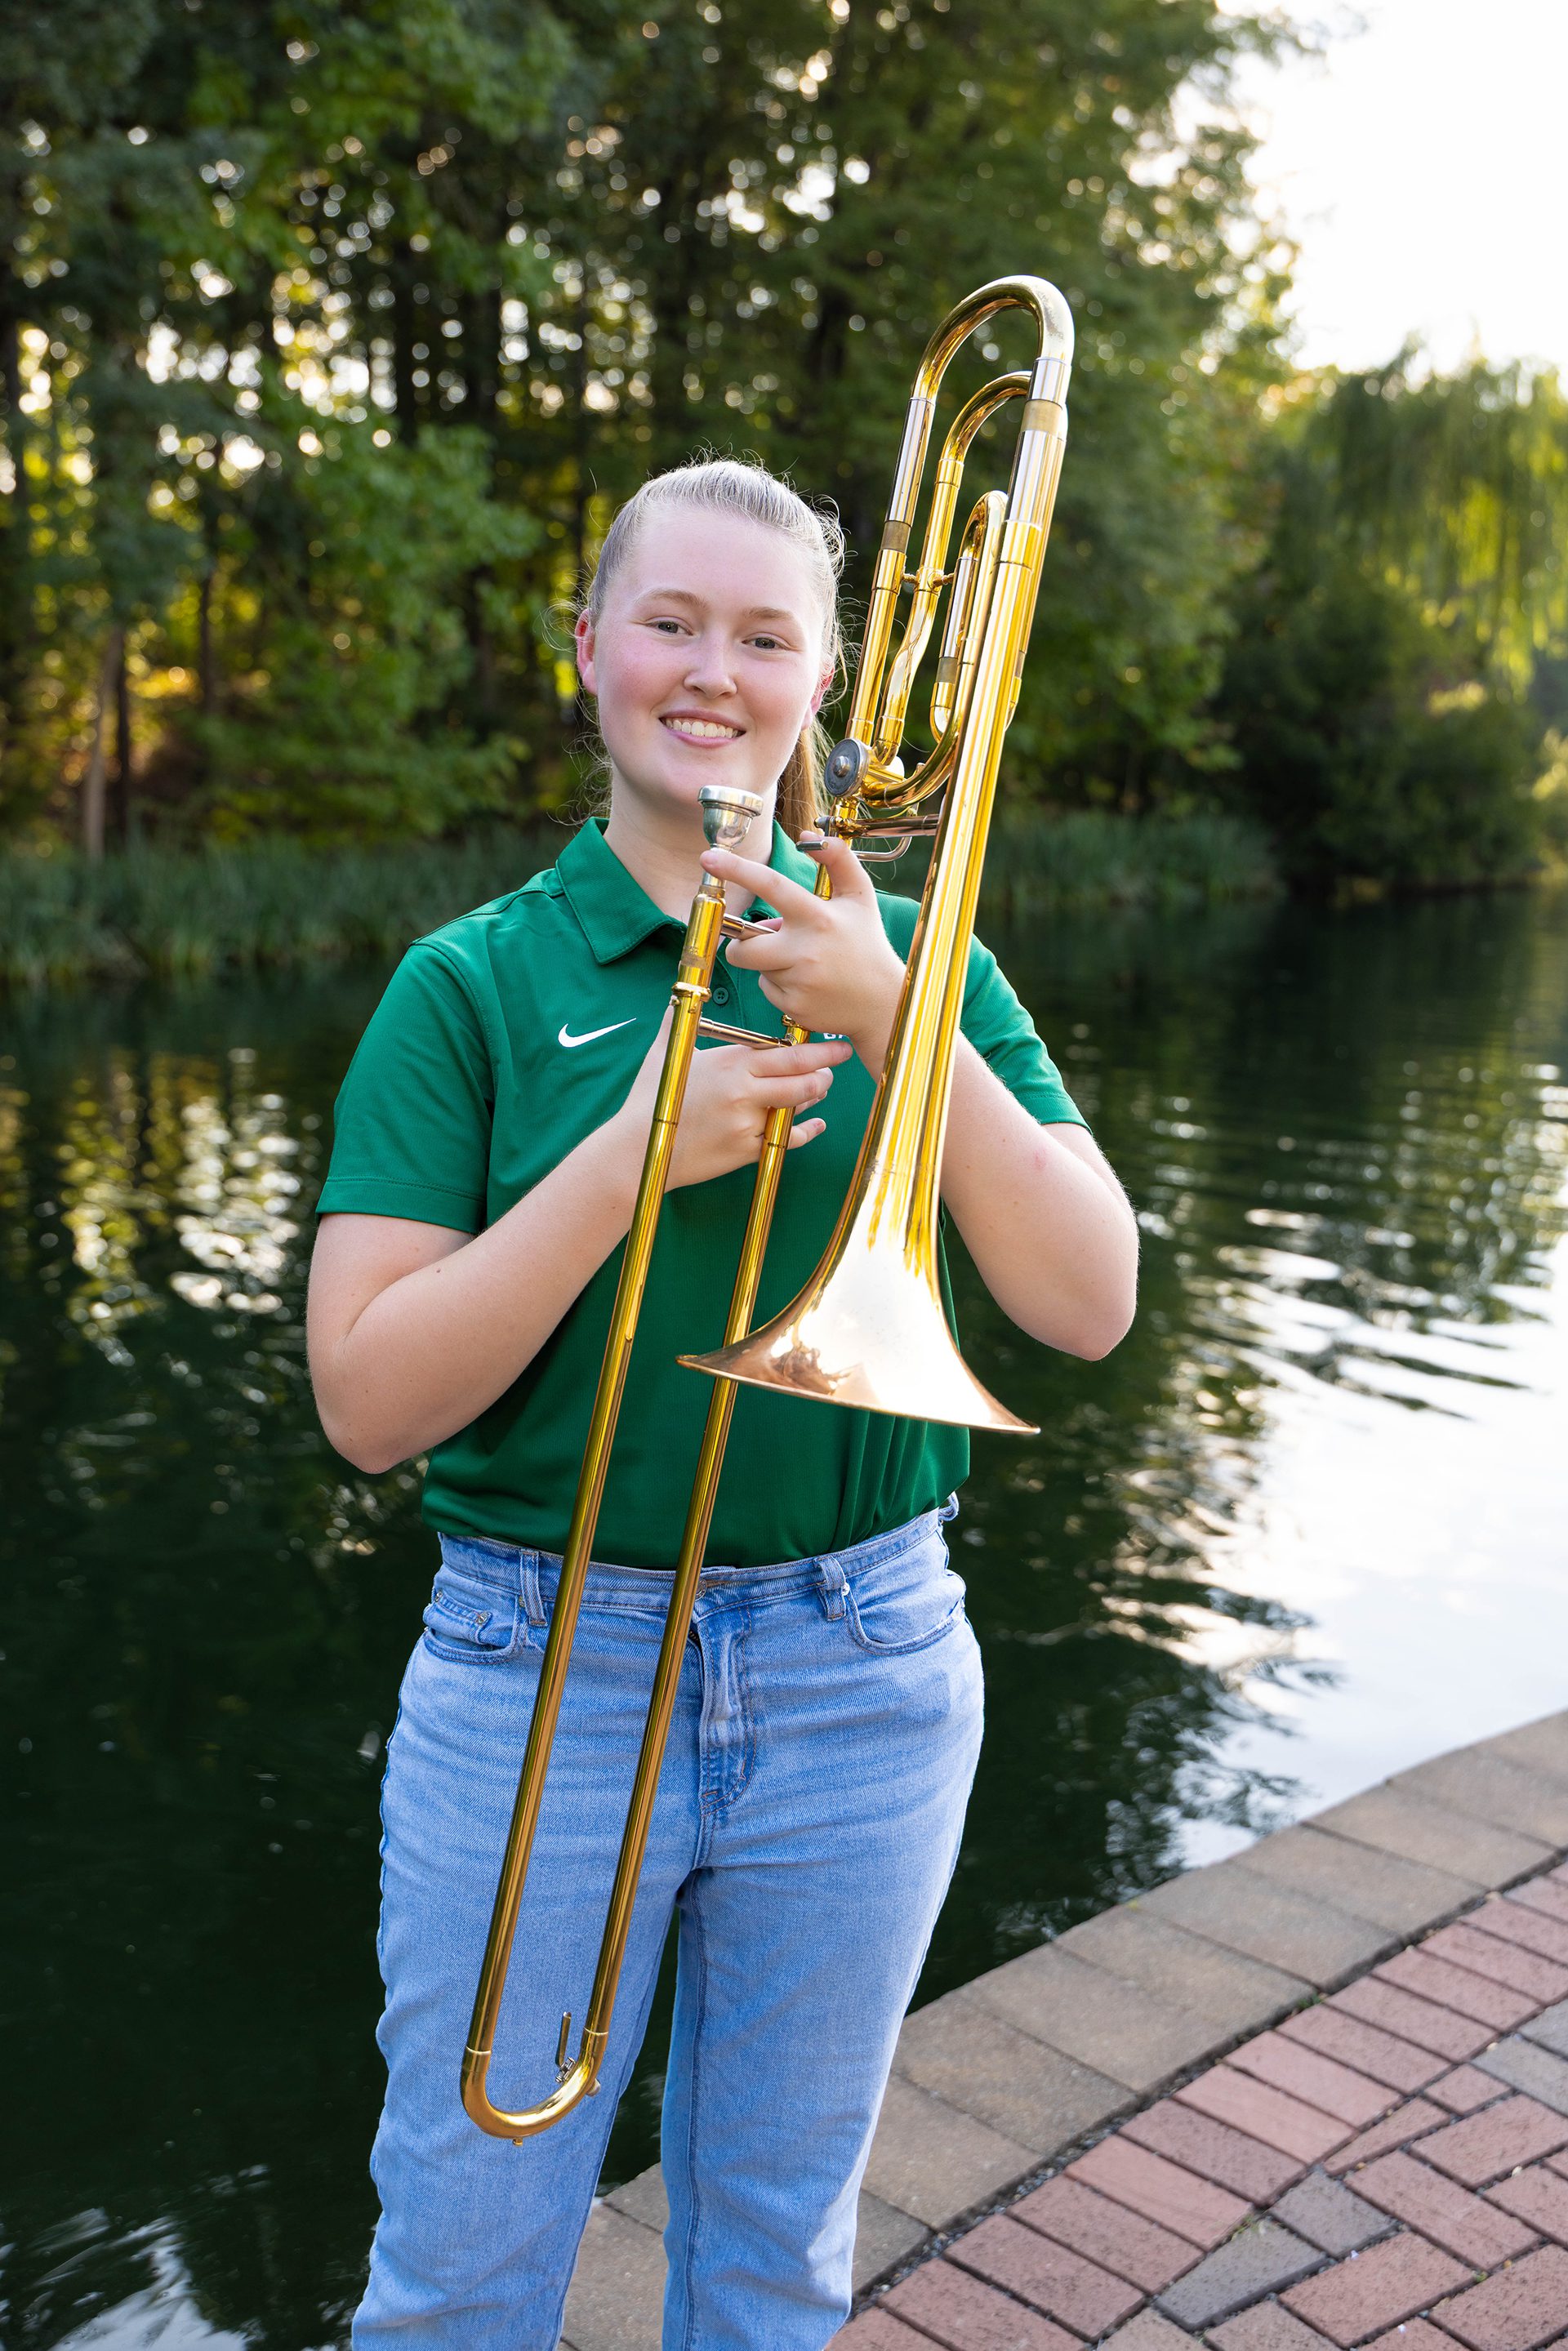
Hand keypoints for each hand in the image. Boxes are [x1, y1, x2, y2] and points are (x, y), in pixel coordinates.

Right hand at [612, 1009, 852, 1190]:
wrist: (637, 1149)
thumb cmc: (651, 1101)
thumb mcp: (665, 1056)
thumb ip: (677, 1025)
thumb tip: (675, 998)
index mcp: (730, 1064)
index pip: (786, 1054)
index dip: (817, 1050)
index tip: (835, 1044)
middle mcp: (743, 1091)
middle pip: (802, 1078)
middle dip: (825, 1070)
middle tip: (837, 1064)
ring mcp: (747, 1122)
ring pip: (797, 1106)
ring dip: (815, 1096)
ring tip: (821, 1088)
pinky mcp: (745, 1150)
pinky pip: (786, 1139)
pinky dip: (806, 1130)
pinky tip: (815, 1123)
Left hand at [700, 833, 907, 1074]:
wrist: (883, 1001)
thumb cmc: (867, 943)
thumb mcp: (859, 897)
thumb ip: (838, 860)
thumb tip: (807, 833)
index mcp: (818, 917)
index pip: (771, 886)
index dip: (737, 870)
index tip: (708, 857)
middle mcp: (805, 950)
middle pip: (743, 946)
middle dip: (742, 944)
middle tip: (760, 941)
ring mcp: (798, 982)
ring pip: (757, 968)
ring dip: (769, 963)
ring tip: (801, 963)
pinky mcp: (794, 1007)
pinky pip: (767, 991)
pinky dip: (779, 986)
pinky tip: (806, 985)